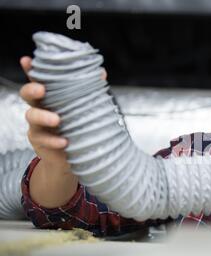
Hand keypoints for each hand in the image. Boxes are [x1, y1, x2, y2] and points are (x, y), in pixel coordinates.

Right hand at [19, 56, 106, 170]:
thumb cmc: (77, 127)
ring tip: (57, 120)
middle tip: (41, 90)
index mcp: (50, 96)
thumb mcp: (84, 109)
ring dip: (43, 116)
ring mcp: (37, 125)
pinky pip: (42, 139)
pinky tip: (64, 141)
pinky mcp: (39, 141)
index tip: (27, 61)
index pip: (38, 79)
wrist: (72, 156)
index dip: (30, 69)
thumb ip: (89, 91)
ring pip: (31, 116)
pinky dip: (53, 140)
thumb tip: (101, 73)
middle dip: (32, 90)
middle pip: (27, 94)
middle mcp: (40, 107)